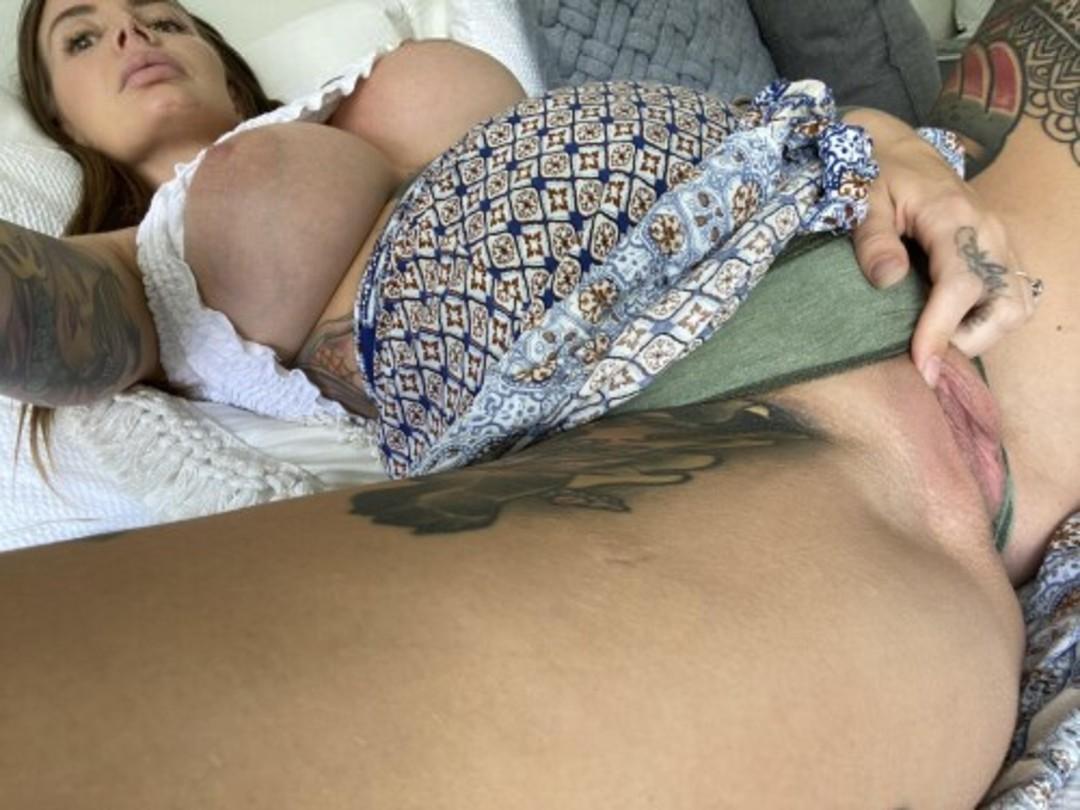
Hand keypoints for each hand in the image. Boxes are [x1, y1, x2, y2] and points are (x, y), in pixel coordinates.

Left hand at [844, 108, 1040, 386]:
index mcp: (954, 218)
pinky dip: (990, 320)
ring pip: (1018, 306)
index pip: (961, 286)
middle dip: (969, 340)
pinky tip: (954, 324)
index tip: (921, 364)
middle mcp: (989, 231)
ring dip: (982, 334)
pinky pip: (1014, 296)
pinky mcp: (1000, 251)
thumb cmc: (878, 175)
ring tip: (938, 339)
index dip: (941, 330)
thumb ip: (873, 240)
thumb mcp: (864, 201)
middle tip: (925, 353)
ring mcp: (1000, 241)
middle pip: (1007, 305)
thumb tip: (887, 281)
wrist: (898, 150)